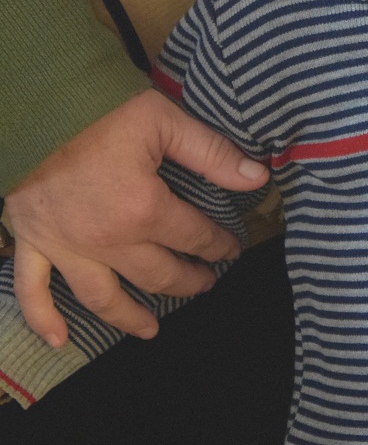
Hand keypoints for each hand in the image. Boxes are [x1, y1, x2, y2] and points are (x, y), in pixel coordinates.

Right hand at [5, 90, 268, 347]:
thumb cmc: (98, 107)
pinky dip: (43, 319)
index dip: (218, 245)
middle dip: (187, 281)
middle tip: (204, 284)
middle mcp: (107, 240)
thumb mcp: (164, 121)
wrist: (33, 102)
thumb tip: (258, 177)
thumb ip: (212, 153)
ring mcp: (66, 246)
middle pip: (156, 274)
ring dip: (129, 316)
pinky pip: (34, 290)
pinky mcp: (32, 241)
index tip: (231, 248)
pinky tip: (58, 342)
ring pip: (103, 296)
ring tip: (151, 329)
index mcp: (144, 209)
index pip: (194, 237)